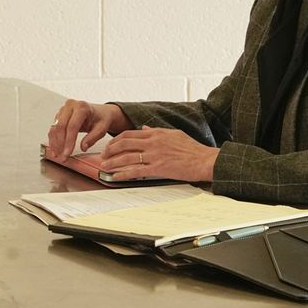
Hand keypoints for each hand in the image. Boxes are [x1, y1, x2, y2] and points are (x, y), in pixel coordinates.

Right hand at [47, 100, 132, 159]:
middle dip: (60, 144)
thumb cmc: (100, 119)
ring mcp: (63, 109)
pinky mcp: (59, 115)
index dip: (69, 141)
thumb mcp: (101, 128)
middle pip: (61, 126)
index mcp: (82, 107)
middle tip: (62, 157)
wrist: (99, 112)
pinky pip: (53, 128)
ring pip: (55, 128)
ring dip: (54, 143)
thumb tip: (83, 147)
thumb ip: (92, 138)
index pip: (72, 126)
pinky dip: (53, 139)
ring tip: (57, 155)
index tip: (67, 153)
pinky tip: (55, 149)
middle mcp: (70, 106)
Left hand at [99, 125, 218, 182]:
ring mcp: (154, 155)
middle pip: (124, 144)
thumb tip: (144, 130)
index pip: (129, 134)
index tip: (109, 145)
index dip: (116, 140)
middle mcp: (153, 142)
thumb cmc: (192, 148)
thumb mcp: (174, 134)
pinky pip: (136, 171)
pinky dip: (123, 174)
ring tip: (103, 166)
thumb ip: (157, 131)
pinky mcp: (158, 168)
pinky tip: (115, 177)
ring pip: (127, 157)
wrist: (204, 160)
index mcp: (156, 134)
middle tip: (102, 156)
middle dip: (110, 150)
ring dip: (112, 162)